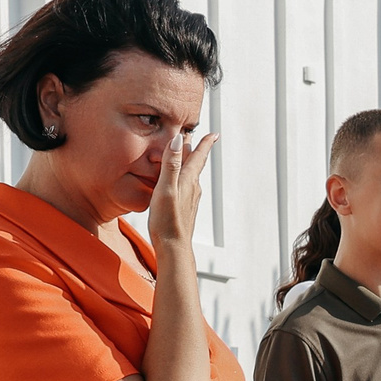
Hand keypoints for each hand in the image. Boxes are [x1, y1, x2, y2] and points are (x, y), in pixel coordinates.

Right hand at [143, 128, 217, 250]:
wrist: (174, 247)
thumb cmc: (167, 219)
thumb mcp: (165, 188)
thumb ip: (171, 164)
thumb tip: (179, 139)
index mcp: (188, 180)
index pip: (198, 156)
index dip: (205, 143)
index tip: (214, 133)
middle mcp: (193, 187)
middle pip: (194, 163)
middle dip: (195, 149)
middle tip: (195, 137)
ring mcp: (191, 198)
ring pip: (190, 175)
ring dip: (188, 162)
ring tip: (185, 154)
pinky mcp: (186, 207)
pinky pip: (185, 186)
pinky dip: (183, 176)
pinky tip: (178, 181)